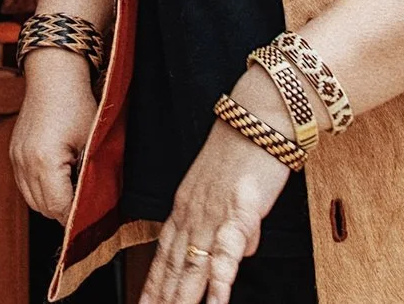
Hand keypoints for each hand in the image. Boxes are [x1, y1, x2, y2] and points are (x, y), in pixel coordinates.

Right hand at [11, 46, 98, 223]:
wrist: (54, 75)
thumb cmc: (76, 103)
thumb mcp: (90, 143)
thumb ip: (89, 178)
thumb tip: (94, 205)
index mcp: (45, 161)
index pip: (59, 207)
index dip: (76, 215)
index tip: (92, 216)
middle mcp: (24, 162)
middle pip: (43, 208)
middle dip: (64, 211)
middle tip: (85, 203)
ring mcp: (16, 157)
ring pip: (32, 199)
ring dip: (51, 202)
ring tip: (72, 190)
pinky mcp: (14, 152)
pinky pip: (24, 184)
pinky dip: (39, 189)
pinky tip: (57, 180)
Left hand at [141, 117, 290, 303]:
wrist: (259, 117)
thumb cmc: (244, 147)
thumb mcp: (225, 187)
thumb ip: (226, 219)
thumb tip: (237, 251)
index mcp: (185, 206)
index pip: (164, 254)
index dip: (154, 282)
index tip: (144, 303)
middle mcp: (193, 213)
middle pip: (173, 265)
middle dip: (161, 296)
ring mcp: (213, 214)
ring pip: (193, 265)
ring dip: (182, 296)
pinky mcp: (239, 211)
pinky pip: (227, 252)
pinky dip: (221, 279)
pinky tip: (217, 299)